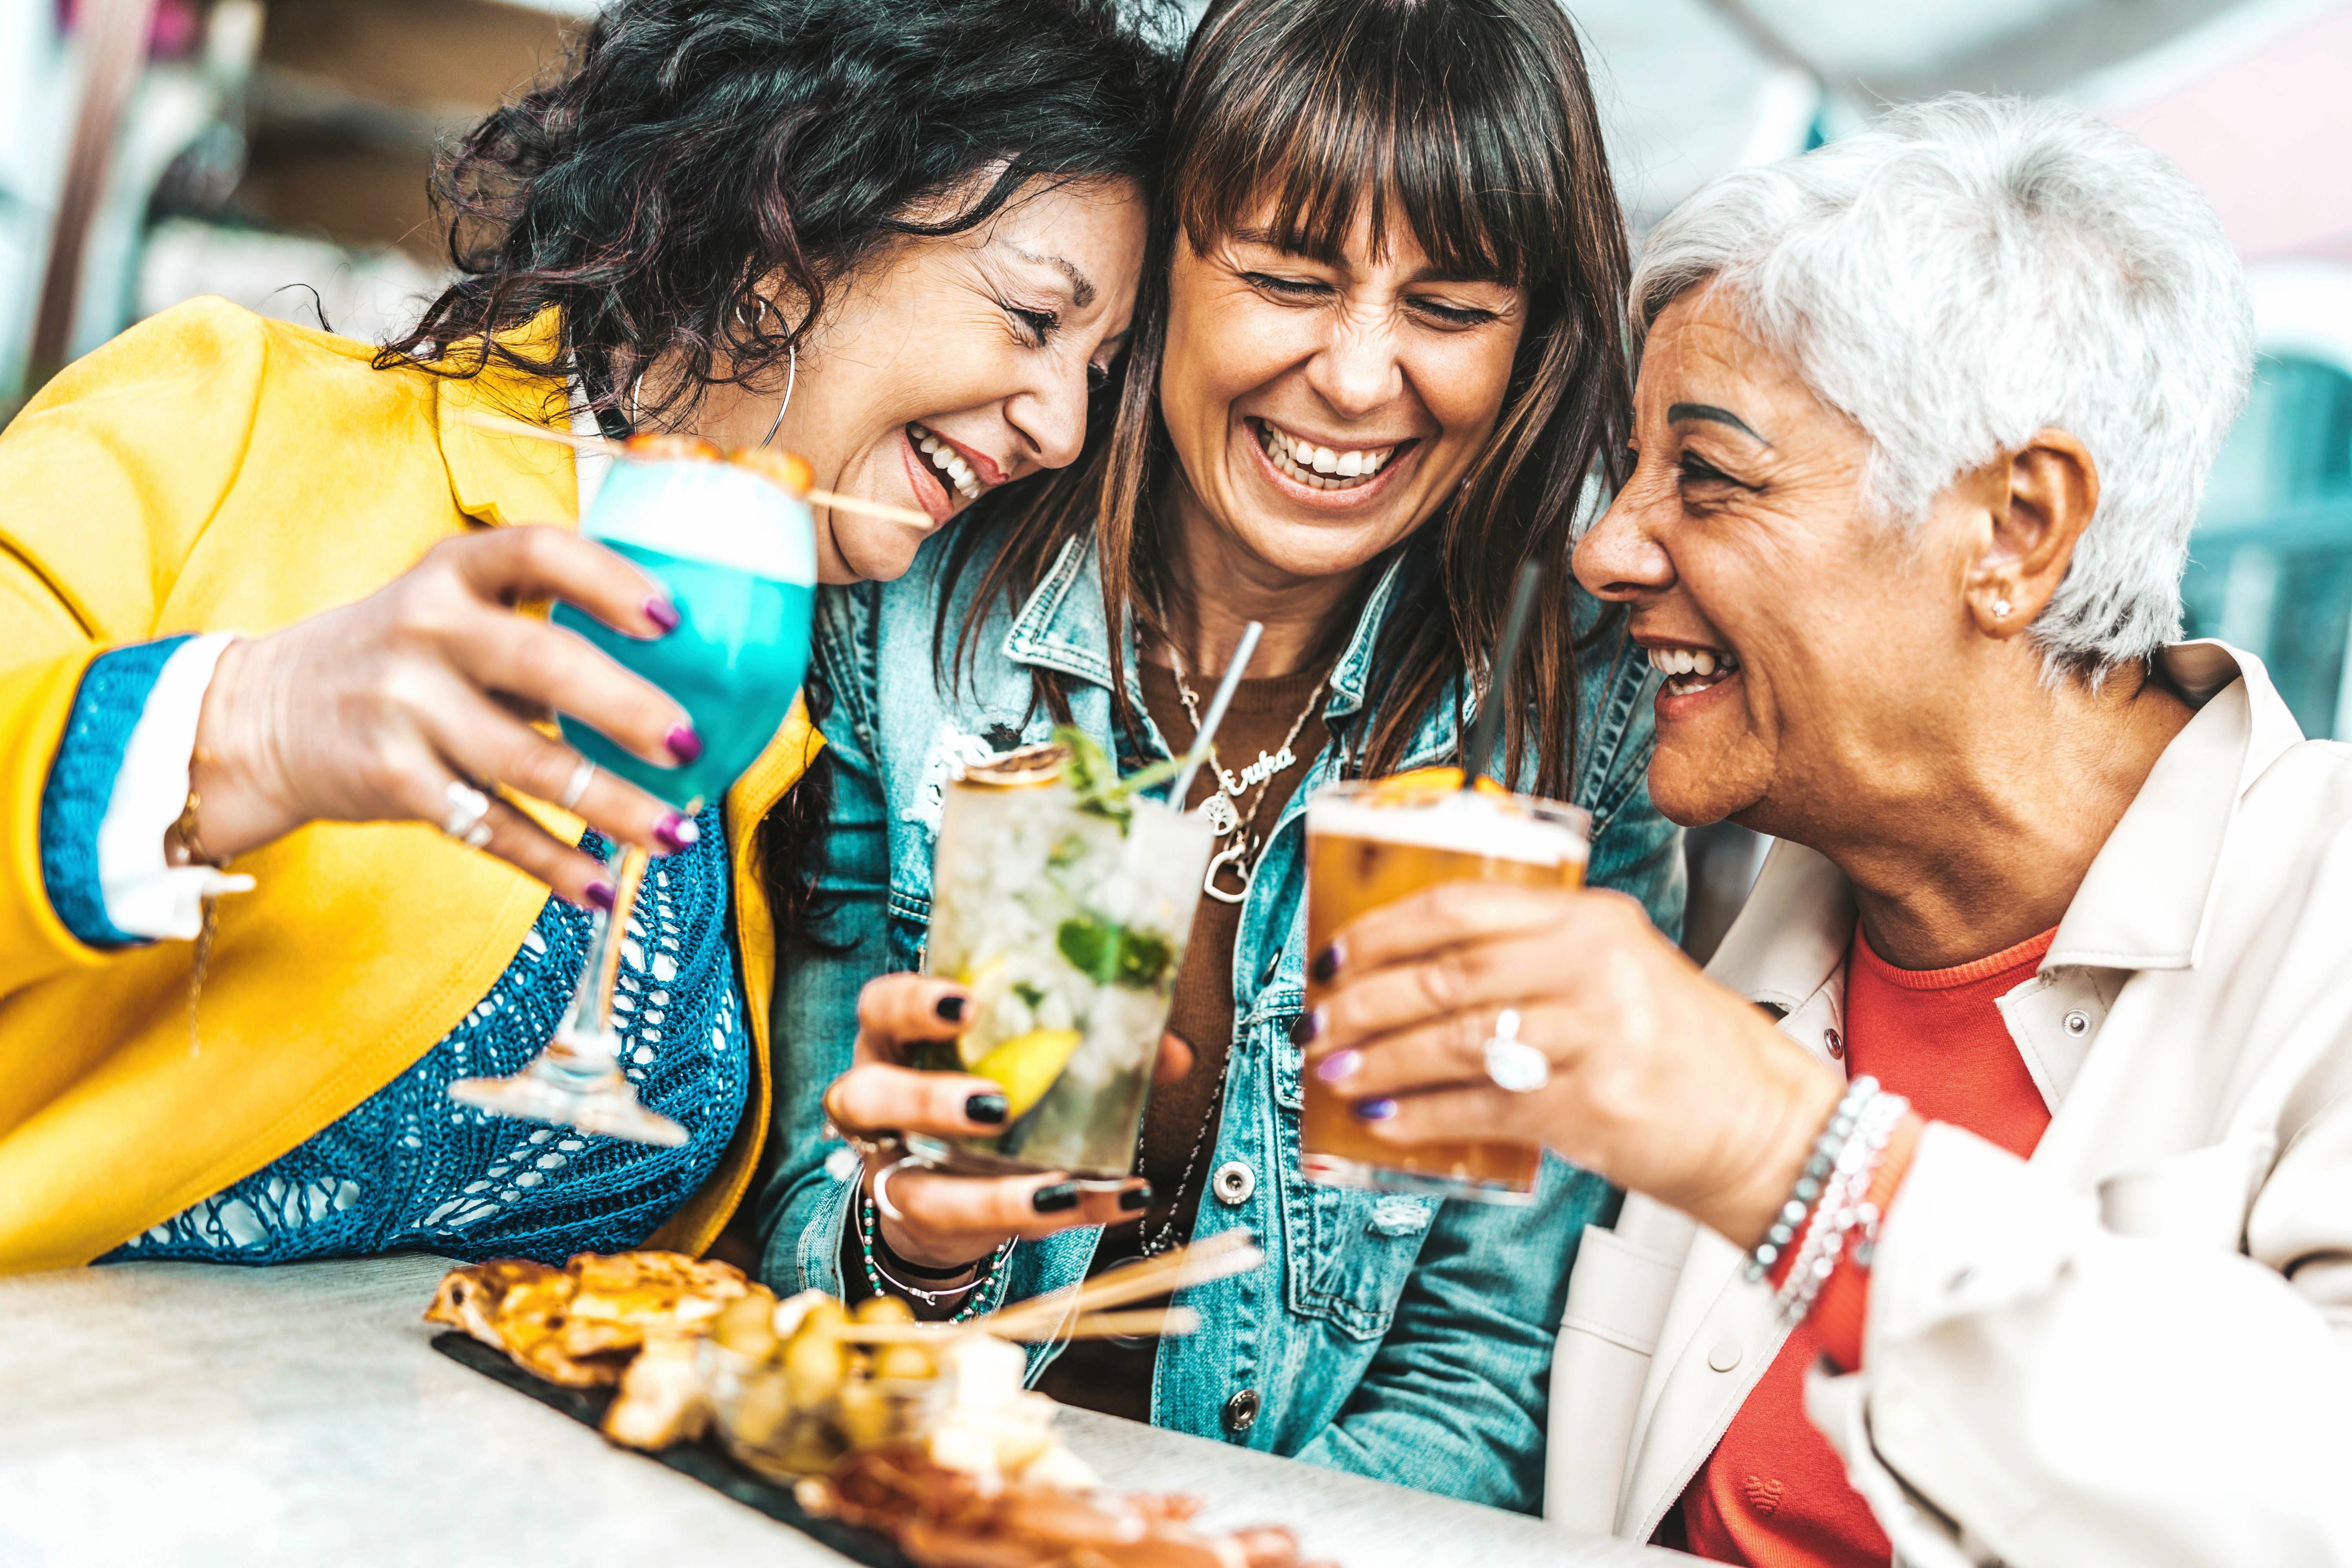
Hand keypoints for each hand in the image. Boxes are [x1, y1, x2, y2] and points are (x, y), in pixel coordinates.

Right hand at [189, 527, 698, 906]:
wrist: (263, 715)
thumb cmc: (395, 655)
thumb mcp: (448, 605)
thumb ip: (534, 620)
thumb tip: (671, 663)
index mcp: (451, 571)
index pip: (539, 552)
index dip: (610, 580)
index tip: (672, 619)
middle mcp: (427, 629)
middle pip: (544, 664)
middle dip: (626, 709)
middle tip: (689, 743)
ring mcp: (405, 707)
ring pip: (529, 764)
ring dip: (612, 805)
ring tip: (676, 835)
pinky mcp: (394, 780)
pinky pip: (491, 827)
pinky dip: (552, 864)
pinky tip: (601, 887)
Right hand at [823, 973, 1187, 1271]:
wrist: (943, 1186)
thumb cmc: (989, 1092)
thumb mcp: (1025, 1057)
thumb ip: (1093, 1045)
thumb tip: (1174, 1052)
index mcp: (896, 1041)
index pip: (880, 1007)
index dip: (912, 1004)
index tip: (968, 1003)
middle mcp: (876, 1103)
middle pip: (862, 1095)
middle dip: (925, 1099)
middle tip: (996, 1103)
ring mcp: (893, 1171)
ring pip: (907, 1186)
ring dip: (985, 1193)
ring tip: (1056, 1188)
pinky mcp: (928, 1223)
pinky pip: (977, 1231)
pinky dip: (1048, 1218)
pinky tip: (1111, 1203)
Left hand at [1306, 883, 1842, 1247]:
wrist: (1765, 1125)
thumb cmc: (1685, 1053)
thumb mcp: (1618, 971)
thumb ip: (1534, 960)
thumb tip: (1416, 976)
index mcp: (1591, 920)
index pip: (1461, 906)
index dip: (1383, 930)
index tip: (1334, 953)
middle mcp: (1591, 967)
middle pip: (1444, 975)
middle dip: (1364, 1002)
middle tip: (1319, 1021)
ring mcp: (1593, 1036)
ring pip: (1454, 1042)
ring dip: (1380, 1061)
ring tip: (1337, 1073)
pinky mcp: (1589, 1106)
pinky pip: (1480, 1106)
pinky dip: (1422, 1117)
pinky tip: (1386, 1122)